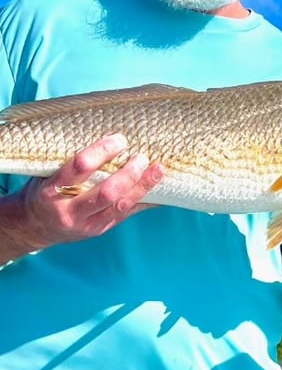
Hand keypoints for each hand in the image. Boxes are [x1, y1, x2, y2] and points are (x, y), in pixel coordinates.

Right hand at [11, 134, 163, 251]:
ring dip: (142, 186)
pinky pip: (126, 215)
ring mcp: (85, 224)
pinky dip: (145, 201)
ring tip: (158, 170)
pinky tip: (161, 191)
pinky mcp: (99, 230)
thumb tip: (112, 139)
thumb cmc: (44, 191)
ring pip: (120, 206)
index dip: (102, 151)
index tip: (119, 140)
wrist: (33, 227)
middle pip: (105, 192)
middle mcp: (68, 211)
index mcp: (51, 190)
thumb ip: (72, 163)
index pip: (79, 167)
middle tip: (142, 157)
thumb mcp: (47, 175)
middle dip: (128, 174)